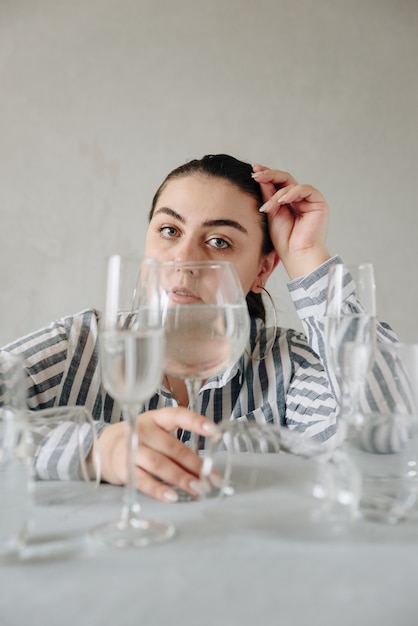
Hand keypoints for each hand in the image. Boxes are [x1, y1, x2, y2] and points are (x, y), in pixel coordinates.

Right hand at [96, 407, 217, 501]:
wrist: (106, 448)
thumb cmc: (142, 441)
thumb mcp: (157, 433)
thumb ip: (178, 446)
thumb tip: (206, 470)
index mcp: (157, 418)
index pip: (178, 415)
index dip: (196, 422)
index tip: (214, 430)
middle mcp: (144, 430)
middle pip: (173, 447)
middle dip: (195, 464)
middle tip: (212, 479)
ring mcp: (133, 448)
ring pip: (160, 463)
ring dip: (180, 477)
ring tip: (197, 489)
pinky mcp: (124, 468)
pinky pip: (143, 480)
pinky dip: (158, 489)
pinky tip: (172, 497)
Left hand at [252, 165, 330, 278]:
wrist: (297, 255)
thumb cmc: (284, 240)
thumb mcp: (271, 213)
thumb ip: (268, 196)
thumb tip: (260, 177)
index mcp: (287, 201)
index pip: (276, 183)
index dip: (266, 176)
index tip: (253, 171)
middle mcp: (299, 198)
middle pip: (284, 179)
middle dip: (269, 175)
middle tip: (256, 174)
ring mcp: (309, 199)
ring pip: (292, 184)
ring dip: (277, 193)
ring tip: (269, 205)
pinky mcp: (318, 202)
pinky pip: (305, 189)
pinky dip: (292, 193)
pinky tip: (282, 200)